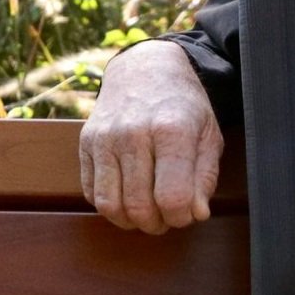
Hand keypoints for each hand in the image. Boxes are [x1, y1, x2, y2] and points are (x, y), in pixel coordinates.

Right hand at [79, 40, 223, 233]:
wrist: (144, 70)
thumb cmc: (182, 106)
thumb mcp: (208, 135)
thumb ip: (205, 177)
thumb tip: (196, 213)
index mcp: (172, 130)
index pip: (173, 197)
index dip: (182, 217)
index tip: (187, 212)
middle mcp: (133, 133)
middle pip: (139, 206)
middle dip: (157, 224)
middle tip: (166, 217)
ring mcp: (105, 138)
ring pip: (110, 205)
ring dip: (130, 221)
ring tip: (145, 213)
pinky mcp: (86, 142)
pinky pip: (91, 192)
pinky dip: (109, 205)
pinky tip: (126, 196)